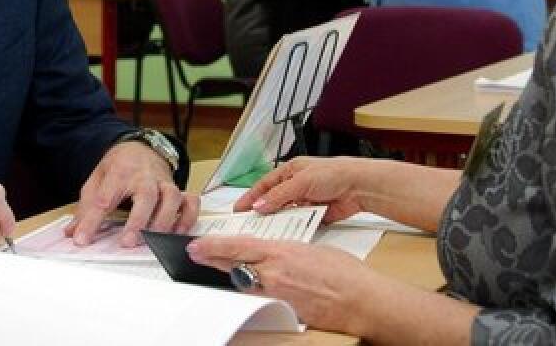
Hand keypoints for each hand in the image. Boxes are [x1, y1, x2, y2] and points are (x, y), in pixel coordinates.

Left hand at [66, 140, 198, 246]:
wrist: (142, 148)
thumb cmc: (118, 167)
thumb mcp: (97, 180)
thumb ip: (86, 207)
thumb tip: (72, 232)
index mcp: (119, 171)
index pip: (104, 197)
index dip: (92, 221)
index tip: (82, 240)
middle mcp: (145, 176)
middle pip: (146, 195)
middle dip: (138, 220)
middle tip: (128, 242)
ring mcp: (164, 182)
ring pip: (171, 197)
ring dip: (164, 220)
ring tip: (154, 241)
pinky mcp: (179, 189)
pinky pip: (190, 201)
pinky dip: (187, 217)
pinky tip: (178, 233)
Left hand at [187, 236, 375, 335]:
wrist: (361, 300)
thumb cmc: (345, 273)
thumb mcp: (311, 250)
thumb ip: (287, 251)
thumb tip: (277, 254)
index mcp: (281, 252)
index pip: (238, 246)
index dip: (214, 246)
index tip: (197, 244)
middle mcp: (274, 273)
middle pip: (233, 265)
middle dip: (211, 260)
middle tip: (194, 255)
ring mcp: (277, 294)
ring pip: (243, 283)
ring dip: (229, 275)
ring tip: (213, 269)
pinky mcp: (284, 310)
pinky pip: (259, 299)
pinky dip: (250, 291)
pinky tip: (244, 288)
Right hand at [235, 157, 365, 222]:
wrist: (359, 186)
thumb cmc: (333, 173)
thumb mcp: (301, 182)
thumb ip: (279, 196)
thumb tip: (260, 206)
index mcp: (290, 172)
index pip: (264, 185)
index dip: (251, 197)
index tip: (238, 209)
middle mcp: (296, 186)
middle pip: (274, 201)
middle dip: (263, 213)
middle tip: (249, 225)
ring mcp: (306, 201)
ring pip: (286, 214)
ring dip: (279, 222)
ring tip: (266, 233)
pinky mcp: (316, 214)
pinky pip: (301, 223)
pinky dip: (295, 228)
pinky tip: (288, 235)